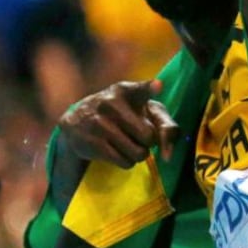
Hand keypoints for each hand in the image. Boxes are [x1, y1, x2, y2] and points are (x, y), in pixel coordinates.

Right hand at [58, 79, 179, 167]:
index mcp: (126, 91)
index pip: (141, 89)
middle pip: (148, 136)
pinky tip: (120, 151)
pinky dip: (128, 161)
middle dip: (149, 142)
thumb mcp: (143, 109)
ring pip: (138, 152)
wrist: (79, 119)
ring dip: (139, 154)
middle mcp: (111, 104)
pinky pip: (124, 162)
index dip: (151, 88)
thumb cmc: (124, 114)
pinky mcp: (92, 142)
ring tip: (129, 144)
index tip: (158, 85)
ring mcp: (99, 123)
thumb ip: (166, 126)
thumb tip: (168, 155)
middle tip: (139, 136)